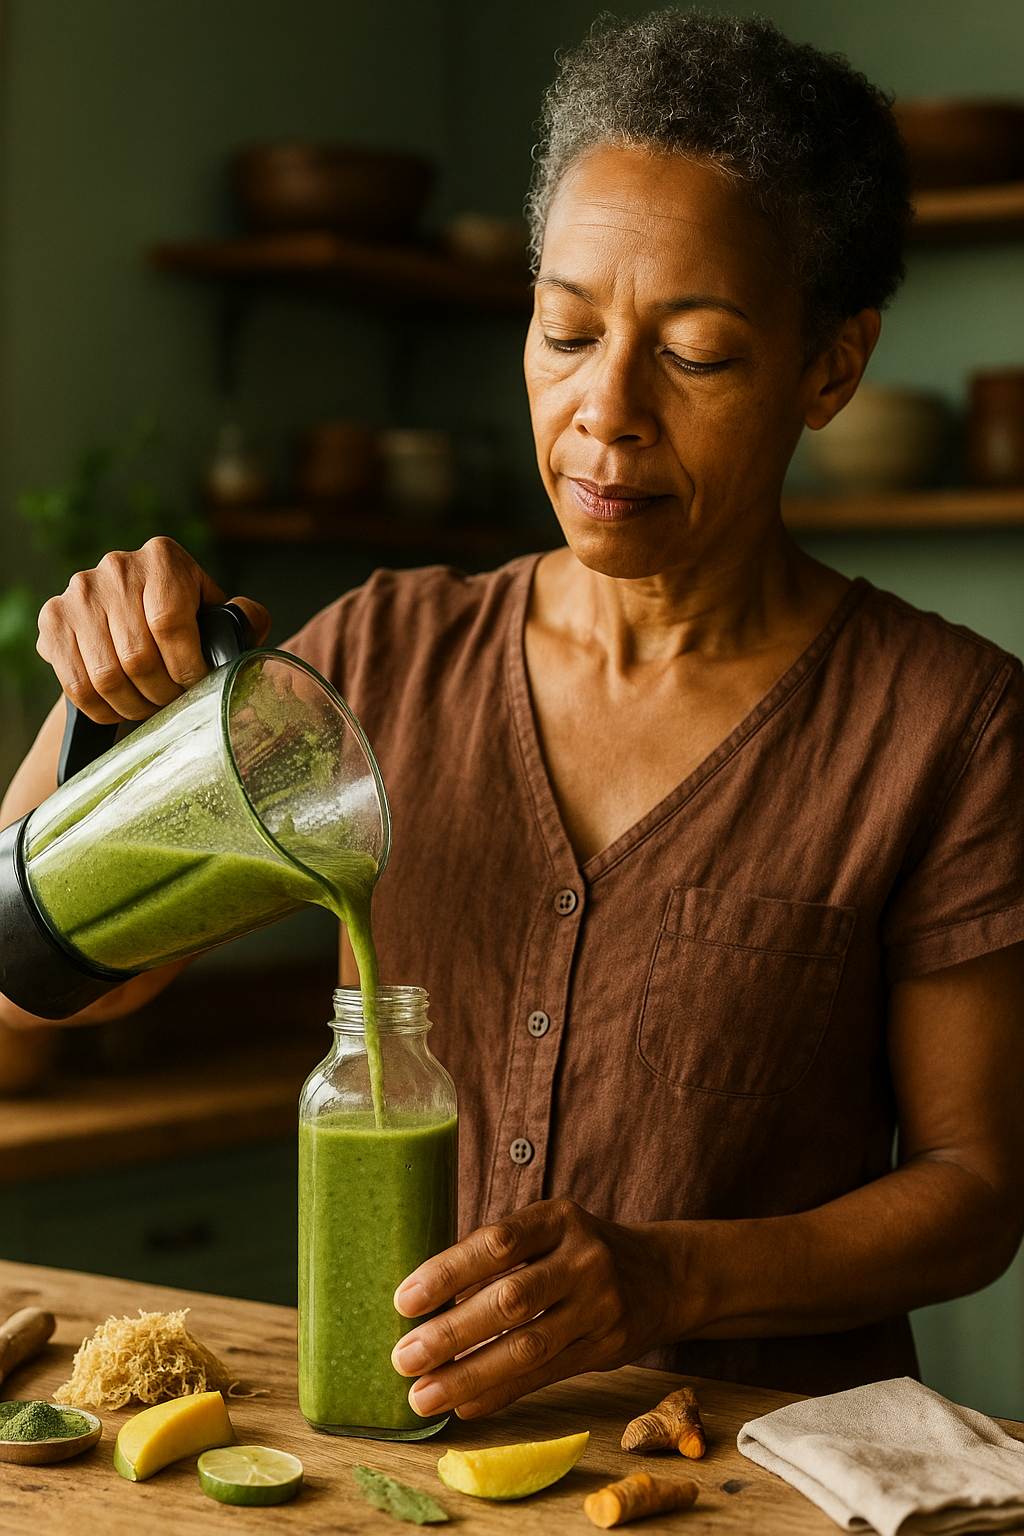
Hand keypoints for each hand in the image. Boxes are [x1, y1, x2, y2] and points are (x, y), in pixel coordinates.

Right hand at [36, 537, 270, 722]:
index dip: (186, 667)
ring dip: (134, 705)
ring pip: (106, 676)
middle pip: (137, 656)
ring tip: (151, 708)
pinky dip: (102, 709)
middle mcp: (117, 568)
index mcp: (163, 559)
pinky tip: (120, 707)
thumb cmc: (181, 614)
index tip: (197, 685)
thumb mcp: (214, 610)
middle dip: (163, 693)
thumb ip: (242, 618)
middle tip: (175, 703)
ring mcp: (79, 593)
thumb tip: (248, 623)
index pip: (170, 624)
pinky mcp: (52, 620)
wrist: (125, 609)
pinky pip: (76, 684)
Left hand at [391, 1198, 681, 1419]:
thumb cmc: (579, 1251)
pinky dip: (500, 1393)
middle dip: (451, 1333)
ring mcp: (599, 1307)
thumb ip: (498, 1260)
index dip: (449, 1271)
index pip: (497, 1243)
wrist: (662, 1275)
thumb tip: (425, 1303)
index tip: (404, 1300)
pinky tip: (464, 1406)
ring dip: (469, 1375)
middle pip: (511, 1300)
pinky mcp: (605, 1349)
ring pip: (527, 1347)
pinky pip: (544, 1377)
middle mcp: (583, 1259)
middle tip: (403, 1358)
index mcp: (557, 1219)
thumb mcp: (547, 1232)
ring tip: (423, 1395)